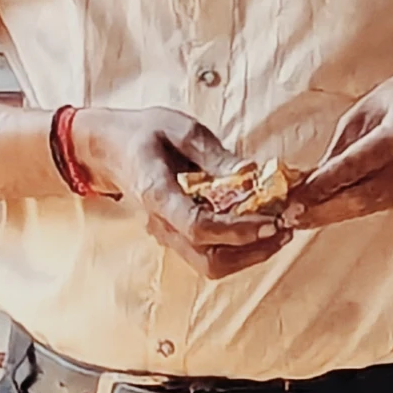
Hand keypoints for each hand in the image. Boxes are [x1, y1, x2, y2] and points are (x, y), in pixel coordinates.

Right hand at [65, 103, 294, 269]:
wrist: (109, 149)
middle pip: (208, 258)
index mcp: (157, 192)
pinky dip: (238, 248)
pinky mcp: (176, 235)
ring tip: (278, 233)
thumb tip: (250, 173)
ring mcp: (167, 233)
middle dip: (252, 250)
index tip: (270, 220)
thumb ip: (213, 153)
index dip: (237, 230)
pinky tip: (258, 229)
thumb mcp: (178, 127)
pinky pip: (208, 254)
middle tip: (284, 229)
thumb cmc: (142, 133)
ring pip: (209, 264)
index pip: (197, 226)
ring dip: (248, 255)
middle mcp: (161, 222)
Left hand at [285, 66, 392, 229]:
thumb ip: (342, 146)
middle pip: (362, 196)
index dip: (322, 185)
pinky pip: (382, 204)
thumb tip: (313, 177)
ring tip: (300, 220)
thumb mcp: (368, 109)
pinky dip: (353, 209)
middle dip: (323, 209)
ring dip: (333, 214)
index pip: (354, 166)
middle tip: (290, 218)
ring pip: (370, 206)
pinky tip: (328, 212)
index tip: (294, 198)